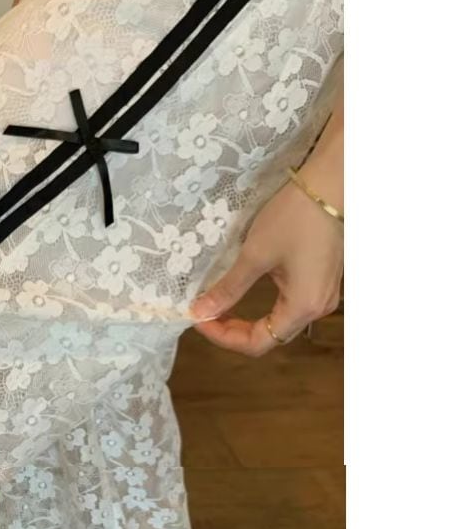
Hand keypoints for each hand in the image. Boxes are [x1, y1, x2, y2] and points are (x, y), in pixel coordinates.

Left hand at [189, 169, 342, 355]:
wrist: (330, 184)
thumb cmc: (294, 218)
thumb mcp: (255, 255)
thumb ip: (228, 288)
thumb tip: (200, 312)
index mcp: (302, 307)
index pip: (258, 343)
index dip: (223, 337)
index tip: (199, 319)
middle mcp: (317, 308)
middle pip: (270, 336)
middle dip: (233, 330)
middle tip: (205, 313)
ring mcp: (322, 294)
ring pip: (279, 322)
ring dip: (247, 319)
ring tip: (219, 305)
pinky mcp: (321, 280)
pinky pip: (289, 305)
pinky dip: (262, 306)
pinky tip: (243, 290)